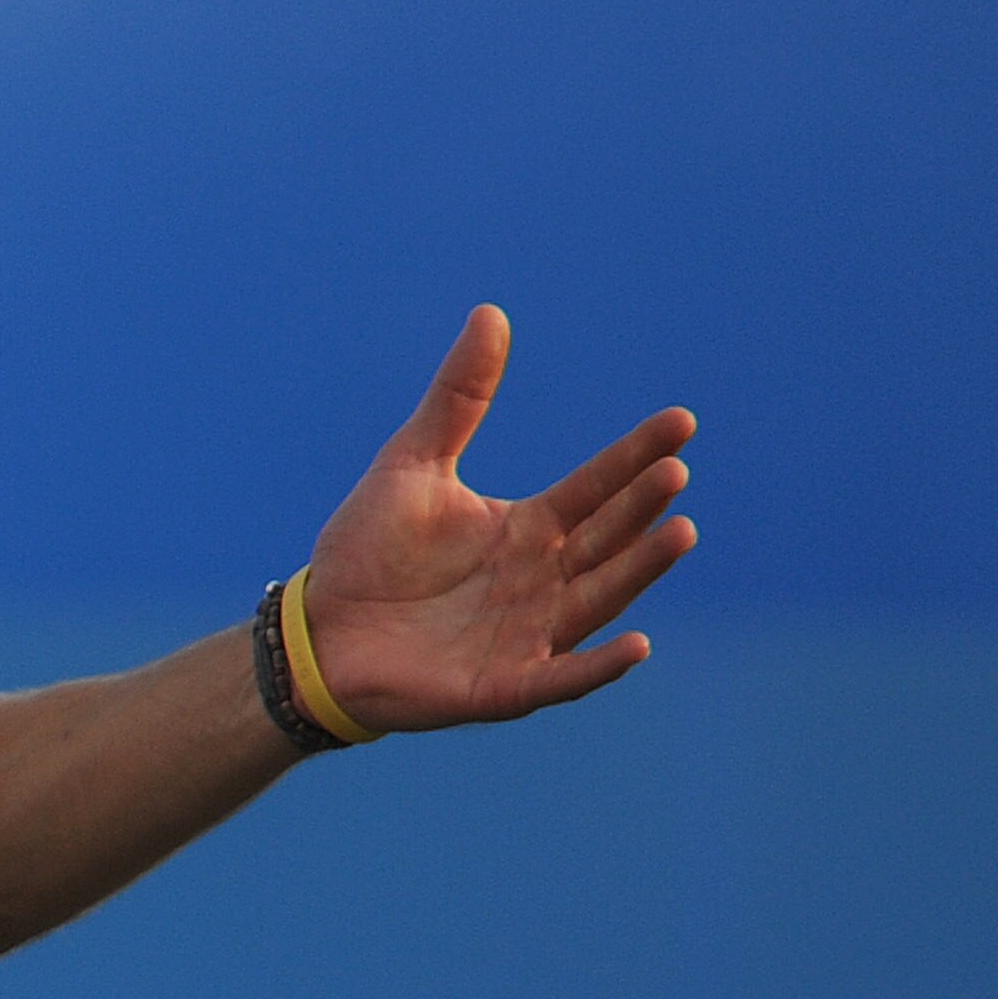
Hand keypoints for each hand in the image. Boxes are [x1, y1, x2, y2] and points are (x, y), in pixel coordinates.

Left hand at [301, 306, 696, 732]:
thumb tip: (490, 313)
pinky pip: (561, 677)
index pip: (594, 487)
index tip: (680, 422)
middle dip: (642, 508)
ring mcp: (528, 633)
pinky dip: (597, 666)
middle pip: (606, 539)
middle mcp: (541, 578)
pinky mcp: (504, 685)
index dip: (635, 456)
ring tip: (679, 532)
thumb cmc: (366, 550)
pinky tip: (638, 645)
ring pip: (598, 599)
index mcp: (527, 529)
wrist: (317, 631)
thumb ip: (457, 398)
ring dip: (638, 571)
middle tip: (675, 472)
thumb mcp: (412, 464)